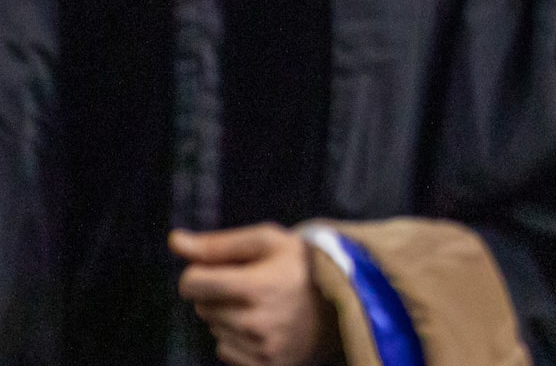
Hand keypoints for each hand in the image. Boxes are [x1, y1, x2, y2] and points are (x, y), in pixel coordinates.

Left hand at [172, 224, 339, 365]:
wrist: (342, 304)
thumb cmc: (301, 267)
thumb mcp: (269, 241)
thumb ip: (220, 243)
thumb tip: (175, 241)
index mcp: (258, 285)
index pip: (192, 283)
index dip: (199, 272)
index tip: (218, 269)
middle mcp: (257, 321)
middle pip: (200, 306)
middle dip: (216, 293)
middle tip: (249, 286)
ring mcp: (260, 347)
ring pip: (212, 328)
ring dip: (227, 315)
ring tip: (259, 305)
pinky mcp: (262, 365)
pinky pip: (223, 350)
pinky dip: (235, 338)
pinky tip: (260, 325)